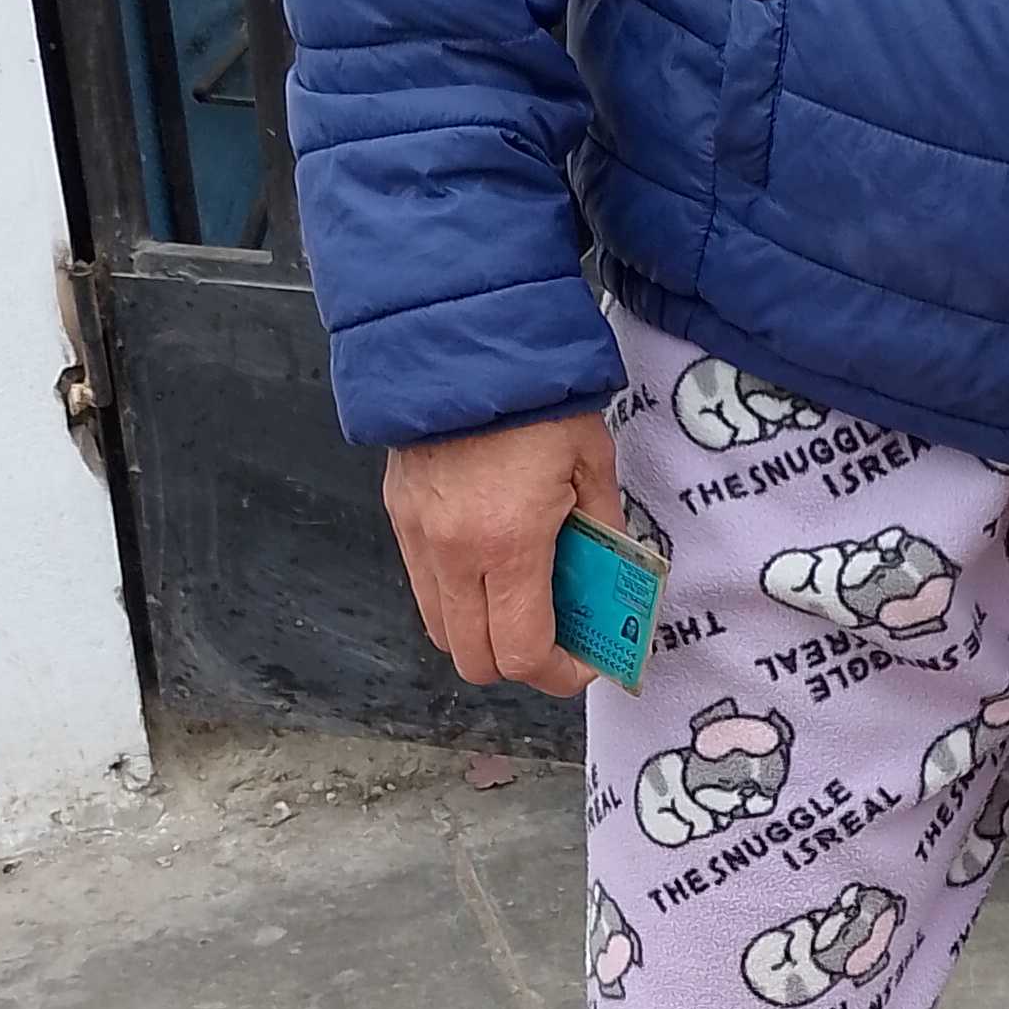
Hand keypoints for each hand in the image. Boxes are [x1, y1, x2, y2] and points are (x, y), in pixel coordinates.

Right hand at [382, 408, 623, 696]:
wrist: (464, 335)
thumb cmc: (535, 395)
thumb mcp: (592, 463)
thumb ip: (603, 531)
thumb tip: (610, 580)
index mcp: (508, 543)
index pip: (523, 652)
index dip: (558, 673)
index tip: (584, 660)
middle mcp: (452, 552)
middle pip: (474, 660)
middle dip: (519, 663)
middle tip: (555, 639)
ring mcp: (416, 536)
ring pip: (440, 628)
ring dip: (482, 633)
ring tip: (520, 601)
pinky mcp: (398, 514)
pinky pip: (424, 584)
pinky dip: (456, 595)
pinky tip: (489, 564)